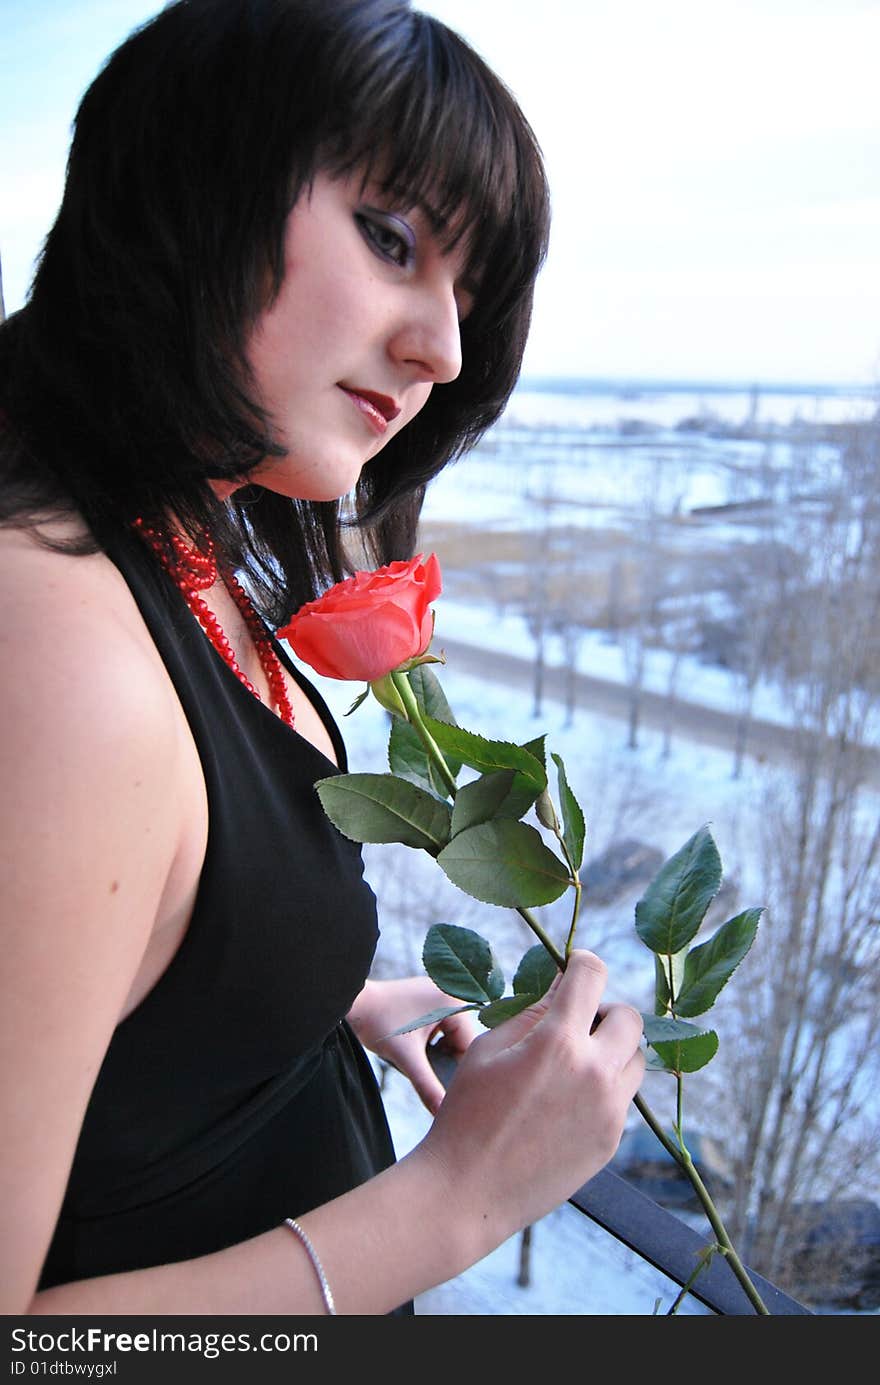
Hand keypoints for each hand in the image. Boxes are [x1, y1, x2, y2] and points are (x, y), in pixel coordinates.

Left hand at [346, 976, 477, 1114]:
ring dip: (437, 1051)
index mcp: (453, 1001)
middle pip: (459, 1039)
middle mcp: (449, 993)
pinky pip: (439, 1026)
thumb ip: (427, 1085)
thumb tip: (442, 1110)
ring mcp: (437, 993)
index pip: (469, 1044)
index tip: (443, 1085)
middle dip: (444, 1058)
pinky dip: (430, 1041)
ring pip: (449, 1035)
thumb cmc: (378, 1024)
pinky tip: (415, 1048)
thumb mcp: (406, 1058)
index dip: (456, 1067)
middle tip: (424, 1070)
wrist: (352, 1004)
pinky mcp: (425, 997)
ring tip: (417, 1058)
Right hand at [417, 950, 645, 1254]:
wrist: (468, 1190)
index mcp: (558, 1042)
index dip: (583, 964)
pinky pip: (624, 1098)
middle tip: (575, 1023)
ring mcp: (609, 1110)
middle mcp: (594, 1072)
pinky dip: (606, 1087)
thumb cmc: (467, 1112)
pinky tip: (569, 1100)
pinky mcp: (611, 1140)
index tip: (574, 968)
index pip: (592, 976)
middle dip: (604, 1011)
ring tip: (574, 1062)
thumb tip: (562, 983)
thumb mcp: (489, 1049)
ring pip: (636, 1060)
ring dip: (612, 1050)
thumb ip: (532, 1012)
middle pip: (629, 1018)